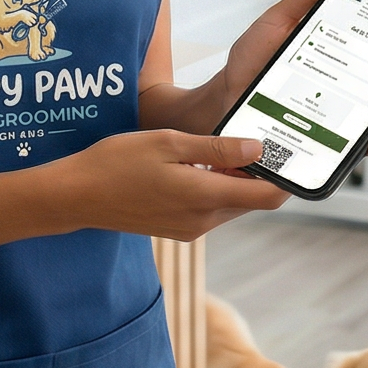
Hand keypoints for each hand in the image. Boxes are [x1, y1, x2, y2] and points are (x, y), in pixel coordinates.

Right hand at [41, 130, 287, 241]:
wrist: (77, 196)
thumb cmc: (117, 163)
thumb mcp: (168, 144)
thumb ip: (216, 148)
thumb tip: (257, 150)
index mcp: (205, 198)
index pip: (266, 196)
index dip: (284, 176)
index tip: (290, 152)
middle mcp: (204, 221)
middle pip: (252, 200)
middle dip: (259, 173)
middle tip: (258, 137)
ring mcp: (191, 228)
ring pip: (232, 203)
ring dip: (235, 179)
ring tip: (225, 146)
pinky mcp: (179, 229)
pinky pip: (211, 208)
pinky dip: (215, 188)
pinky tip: (198, 164)